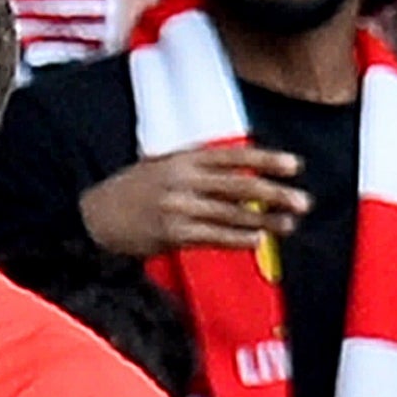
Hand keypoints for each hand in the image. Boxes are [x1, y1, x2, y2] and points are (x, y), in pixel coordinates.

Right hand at [78, 145, 309, 258]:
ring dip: (264, 220)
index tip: (294, 166)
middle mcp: (183, 181)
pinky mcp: (172, 234)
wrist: (93, 217)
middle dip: (274, 194)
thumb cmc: (131, 191)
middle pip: (239, 186)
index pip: (233, 157)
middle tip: (303, 201)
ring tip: (288, 224)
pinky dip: (238, 238)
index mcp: (183, 159)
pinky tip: (257, 240)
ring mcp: (178, 208)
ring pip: (231, 214)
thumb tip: (242, 176)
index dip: (266, 160)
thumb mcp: (162, 165)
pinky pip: (213, 236)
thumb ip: (199, 167)